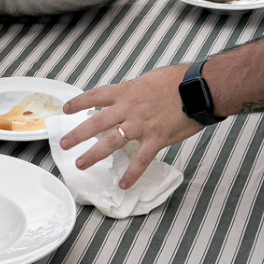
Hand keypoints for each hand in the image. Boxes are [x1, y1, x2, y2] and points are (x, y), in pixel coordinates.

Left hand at [60, 65, 200, 188]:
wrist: (200, 89)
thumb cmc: (179, 80)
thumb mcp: (149, 79)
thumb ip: (135, 87)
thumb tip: (126, 89)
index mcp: (126, 92)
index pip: (95, 96)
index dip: (79, 102)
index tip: (66, 109)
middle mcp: (128, 109)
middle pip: (96, 122)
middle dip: (77, 134)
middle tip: (63, 144)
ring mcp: (141, 125)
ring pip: (111, 142)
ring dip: (94, 154)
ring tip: (81, 164)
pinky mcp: (156, 139)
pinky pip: (141, 160)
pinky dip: (132, 174)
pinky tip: (123, 185)